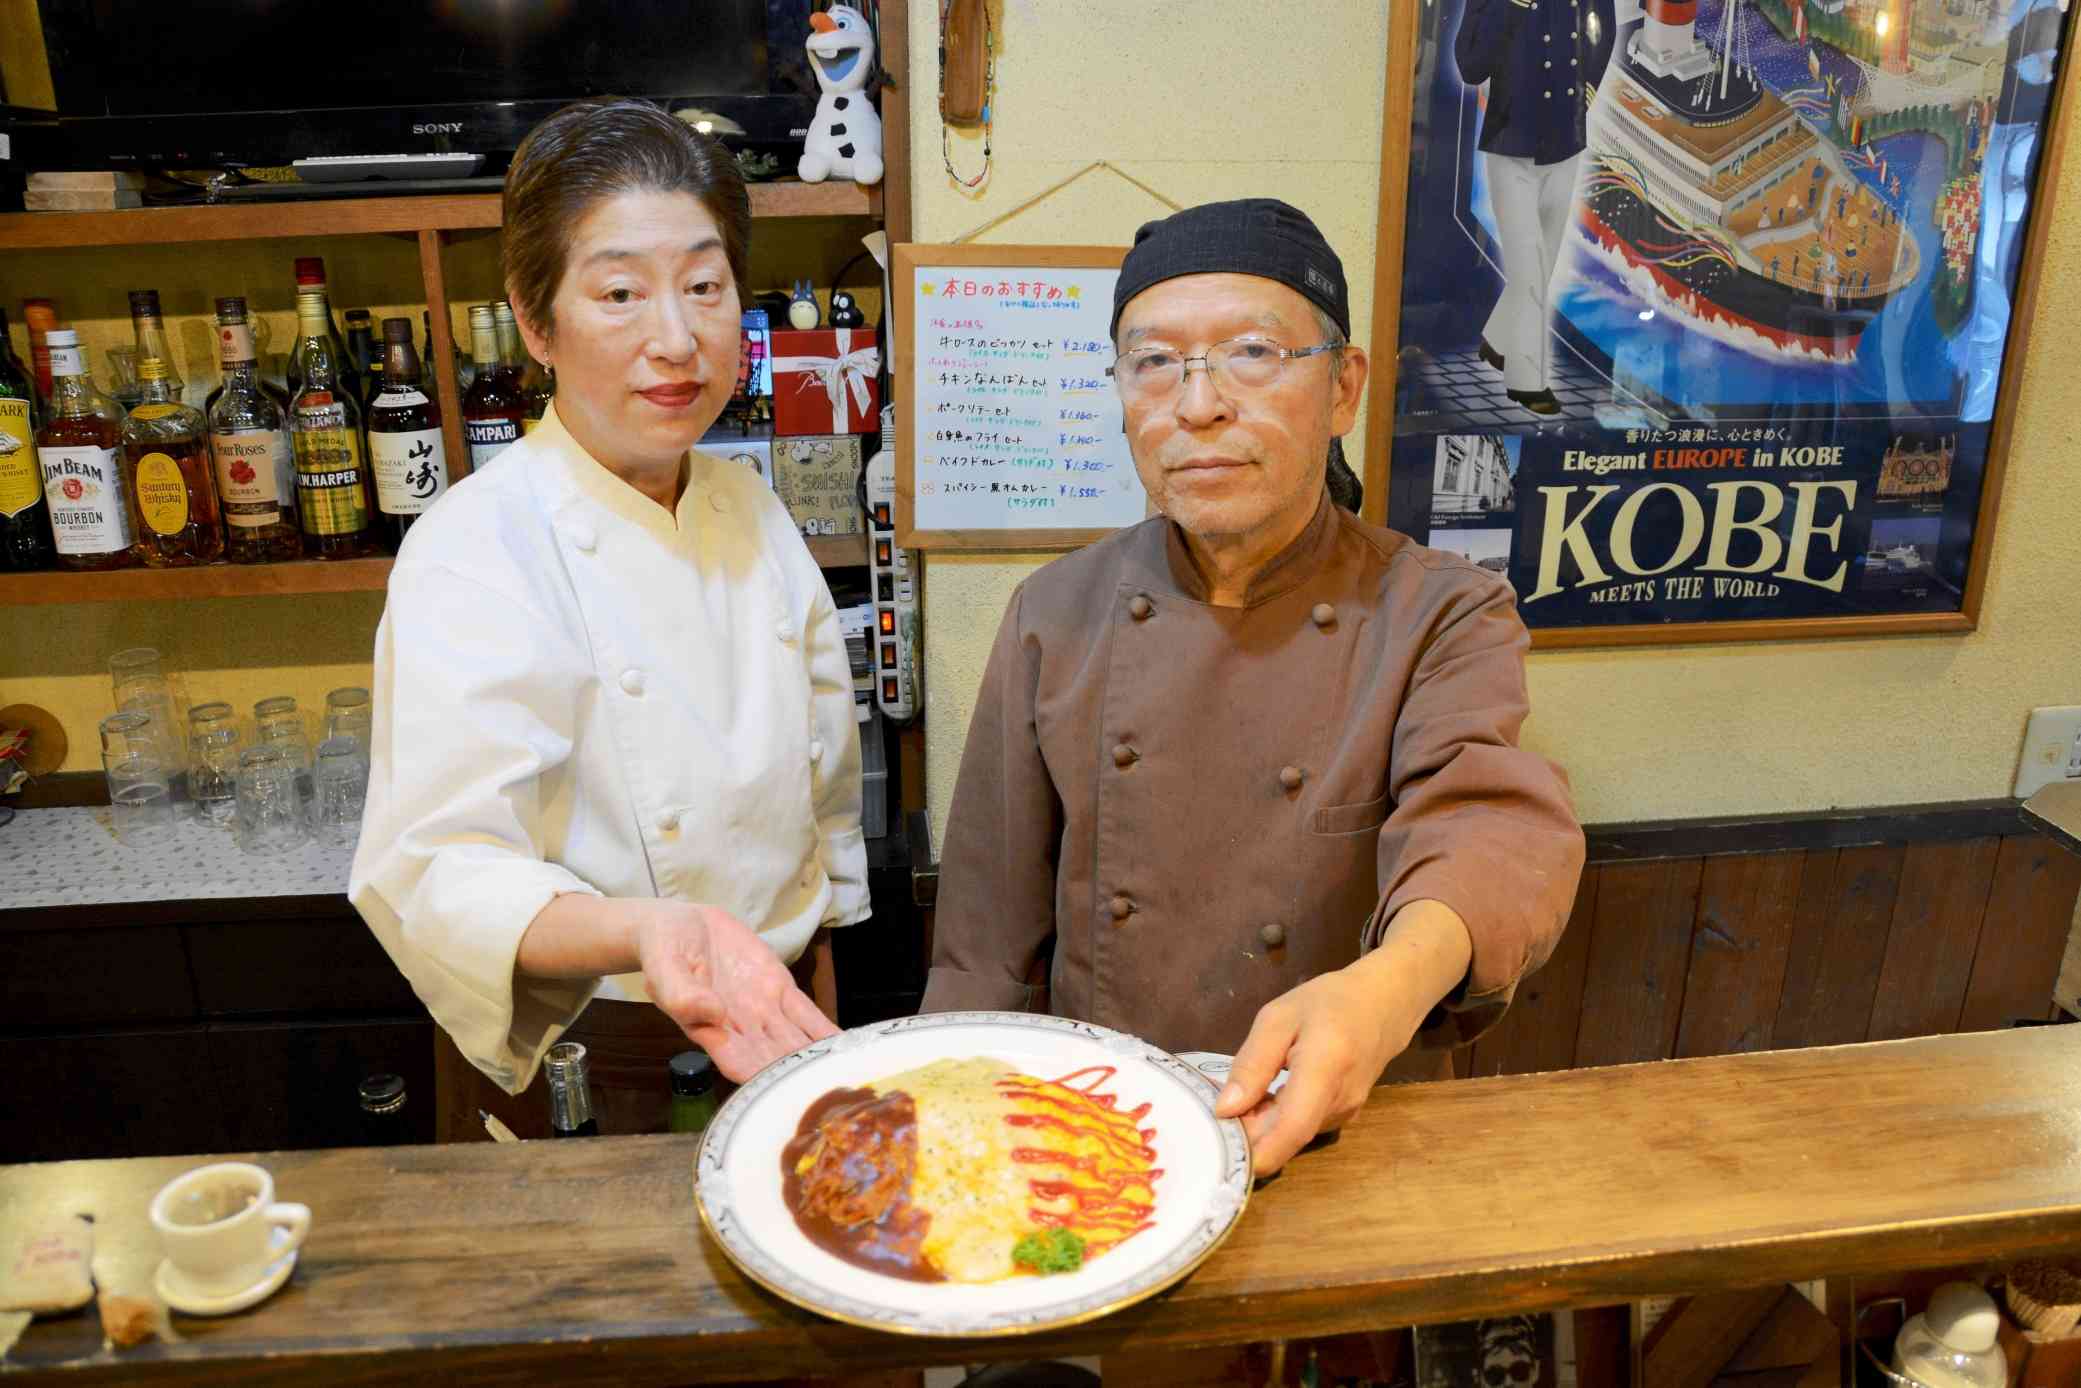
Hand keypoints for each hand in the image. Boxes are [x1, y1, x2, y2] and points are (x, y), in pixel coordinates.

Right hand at [635, 902, 838, 1081]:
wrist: (682, 924)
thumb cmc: (663, 950)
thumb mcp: (663, 966)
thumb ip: (682, 993)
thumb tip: (710, 1012)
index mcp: (709, 1030)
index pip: (739, 1064)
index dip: (762, 1079)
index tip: (786, 1094)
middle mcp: (740, 1029)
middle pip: (775, 1059)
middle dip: (799, 1077)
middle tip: (829, 1094)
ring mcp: (763, 1010)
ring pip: (796, 1041)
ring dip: (819, 1059)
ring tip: (848, 1076)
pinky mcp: (778, 988)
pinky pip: (807, 1014)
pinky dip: (825, 1030)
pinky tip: (848, 1046)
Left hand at [1213, 953, 1420, 1176]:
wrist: (1384, 1005)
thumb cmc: (1328, 1003)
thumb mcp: (1278, 1018)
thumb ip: (1252, 1063)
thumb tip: (1225, 1110)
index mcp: (1324, 1068)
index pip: (1293, 1127)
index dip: (1258, 1152)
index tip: (1221, 1155)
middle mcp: (1340, 1101)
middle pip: (1286, 1137)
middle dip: (1248, 1134)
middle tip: (1213, 1113)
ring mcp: (1346, 1114)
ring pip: (1292, 1136)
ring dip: (1262, 1126)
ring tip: (1240, 1097)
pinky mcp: (1344, 1117)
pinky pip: (1303, 1128)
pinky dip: (1278, 1121)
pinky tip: (1264, 1098)